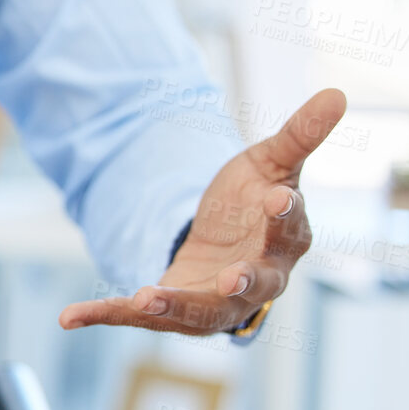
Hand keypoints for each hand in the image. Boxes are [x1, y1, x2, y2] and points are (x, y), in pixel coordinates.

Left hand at [59, 88, 347, 335]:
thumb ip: (300, 134)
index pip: (289, 227)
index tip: (276, 196)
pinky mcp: (174, 311)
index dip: (284, 212)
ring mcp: (214, 303)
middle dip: (240, 284)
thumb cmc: (255, 202)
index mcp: (286, 240)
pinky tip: (70, 316)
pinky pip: (137, 317)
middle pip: (253, 286)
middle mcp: (256, 280)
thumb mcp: (271, 162)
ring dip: (173, 307)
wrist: (225, 241)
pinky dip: (105, 315)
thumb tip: (338, 92)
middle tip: (230, 279)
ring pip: (198, 313)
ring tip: (144, 299)